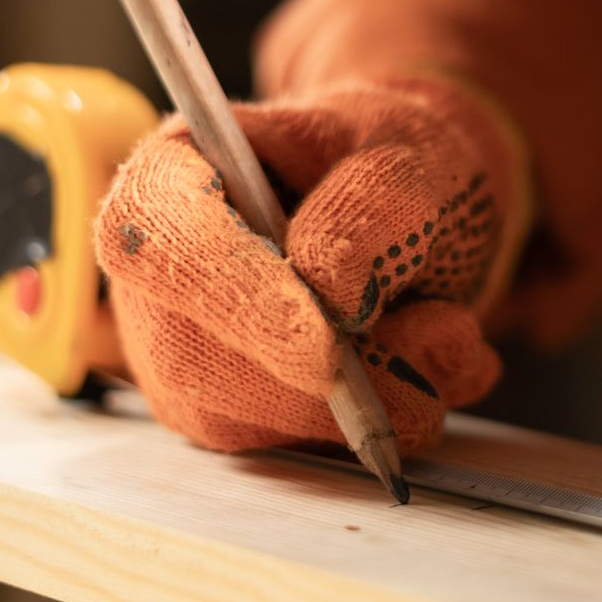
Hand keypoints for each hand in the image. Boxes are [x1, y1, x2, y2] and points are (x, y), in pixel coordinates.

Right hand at [95, 77, 528, 453]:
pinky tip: (433, 360)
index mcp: (174, 171)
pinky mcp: (232, 412)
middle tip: (439, 334)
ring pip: (247, 420)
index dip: (231, 299)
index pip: (152, 241)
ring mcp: (187, 352)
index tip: (324, 347)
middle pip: (193, 358)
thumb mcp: (409, 154)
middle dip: (322, 377)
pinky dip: (384, 419)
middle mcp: (160, 272)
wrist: (422, 203)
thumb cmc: (396, 160)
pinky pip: (295, 447)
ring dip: (368, 399)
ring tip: (449, 326)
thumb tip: (328, 288)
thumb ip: (371, 208)